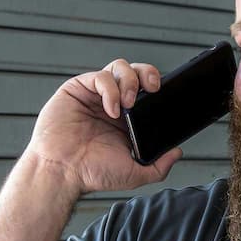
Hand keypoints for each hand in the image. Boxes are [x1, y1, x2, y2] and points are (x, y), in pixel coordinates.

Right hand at [24, 59, 182, 194]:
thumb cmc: (91, 173)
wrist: (63, 172)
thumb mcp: (133, 173)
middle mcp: (111, 103)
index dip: (156, 86)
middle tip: (152, 89)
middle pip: (136, 72)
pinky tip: (111, 109)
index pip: (146, 90)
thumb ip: (158, 166)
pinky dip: (110, 90)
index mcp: (126, 119)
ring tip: (129, 102)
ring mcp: (94, 94)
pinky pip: (100, 76)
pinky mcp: (77, 89)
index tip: (162, 95)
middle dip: (148, 74)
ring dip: (130, 80)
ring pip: (119, 67)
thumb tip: (176, 152)